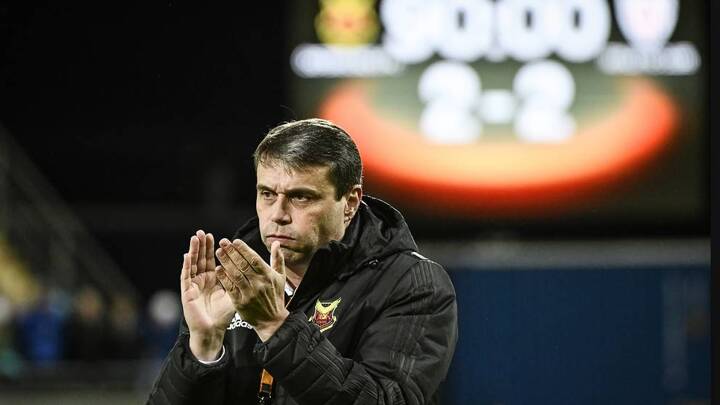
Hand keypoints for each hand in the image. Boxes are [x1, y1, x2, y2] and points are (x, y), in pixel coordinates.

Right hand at [180, 230, 234, 360]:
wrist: (212, 331)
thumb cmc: (223, 315)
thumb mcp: (233, 294)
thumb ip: (238, 281)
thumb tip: (251, 269)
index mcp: (213, 280)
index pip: (212, 261)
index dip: (214, 249)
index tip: (218, 237)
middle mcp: (202, 281)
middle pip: (202, 259)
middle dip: (203, 246)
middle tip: (203, 232)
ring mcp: (193, 285)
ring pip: (192, 264)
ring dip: (193, 251)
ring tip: (195, 238)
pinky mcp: (187, 292)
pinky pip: (185, 276)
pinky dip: (186, 266)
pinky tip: (187, 255)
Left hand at [215, 238, 288, 341]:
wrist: (272, 321)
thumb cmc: (276, 297)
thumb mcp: (281, 277)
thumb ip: (278, 259)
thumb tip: (276, 243)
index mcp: (268, 275)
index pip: (254, 259)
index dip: (244, 249)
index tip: (235, 241)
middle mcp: (259, 283)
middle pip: (243, 265)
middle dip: (232, 252)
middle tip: (223, 242)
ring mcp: (249, 293)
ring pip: (235, 275)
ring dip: (226, 262)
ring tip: (218, 252)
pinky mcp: (240, 302)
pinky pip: (230, 288)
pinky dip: (224, 278)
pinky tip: (218, 269)